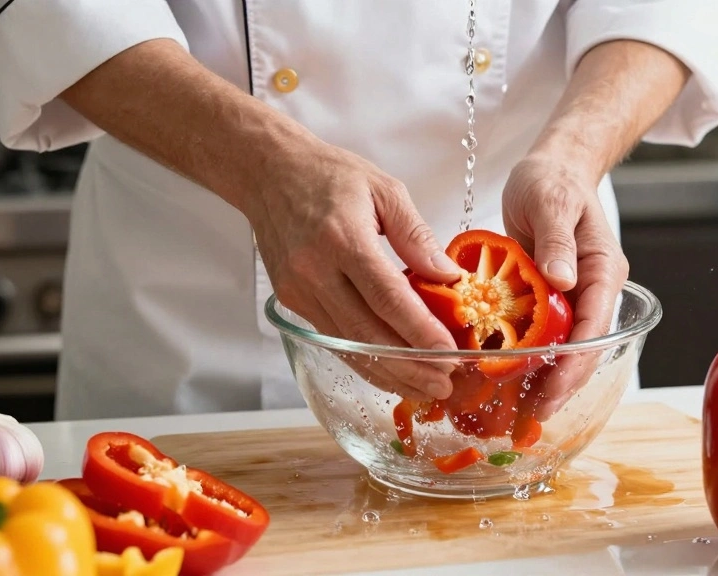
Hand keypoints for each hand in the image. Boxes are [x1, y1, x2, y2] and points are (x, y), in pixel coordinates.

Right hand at [248, 138, 464, 400]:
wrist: (268, 172)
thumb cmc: (328, 175)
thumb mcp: (384, 189)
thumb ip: (416, 235)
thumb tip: (448, 277)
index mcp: (343, 238)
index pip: (387, 297)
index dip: (420, 331)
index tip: (449, 353)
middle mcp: (315, 270)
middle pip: (366, 332)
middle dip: (409, 365)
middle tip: (445, 383)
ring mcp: (299, 290)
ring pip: (348, 345)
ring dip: (389, 372)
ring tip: (425, 387)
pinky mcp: (292, 301)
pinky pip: (334, 339)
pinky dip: (364, 359)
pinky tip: (391, 371)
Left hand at [502, 154, 628, 419]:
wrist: (551, 167)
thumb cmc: (553, 179)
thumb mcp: (551, 201)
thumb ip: (557, 240)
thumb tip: (563, 279)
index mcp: (602, 271)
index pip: (595, 326)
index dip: (577, 361)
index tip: (554, 386)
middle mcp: (590, 289)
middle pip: (583, 347)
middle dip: (561, 381)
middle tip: (533, 412)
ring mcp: (569, 295)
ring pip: (562, 346)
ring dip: (543, 375)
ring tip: (517, 407)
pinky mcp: (547, 296)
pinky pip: (539, 332)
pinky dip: (524, 355)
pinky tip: (502, 375)